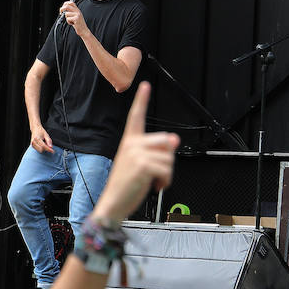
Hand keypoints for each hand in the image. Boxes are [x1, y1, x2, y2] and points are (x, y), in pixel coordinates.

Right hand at [29, 125, 54, 153]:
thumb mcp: (46, 135)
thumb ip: (48, 141)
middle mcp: (33, 142)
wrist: (35, 129)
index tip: (53, 151)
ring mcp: (32, 144)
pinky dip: (41, 148)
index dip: (48, 149)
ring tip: (44, 143)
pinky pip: (38, 150)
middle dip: (46, 149)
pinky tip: (41, 144)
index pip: (43, 146)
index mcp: (37, 138)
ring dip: (43, 149)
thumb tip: (51, 147)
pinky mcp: (32, 146)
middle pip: (41, 149)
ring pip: (40, 150)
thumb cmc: (40, 131)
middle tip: (48, 144)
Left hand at [60, 0, 89, 38]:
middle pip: (67, 6)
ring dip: (67, 19)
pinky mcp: (76, 19)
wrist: (84, 30)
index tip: (62, 8)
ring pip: (66, 14)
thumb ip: (71, 12)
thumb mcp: (75, 16)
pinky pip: (68, 19)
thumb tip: (63, 10)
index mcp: (77, 10)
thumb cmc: (78, 24)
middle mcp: (78, 11)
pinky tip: (72, 24)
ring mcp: (77, 15)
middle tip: (60, 12)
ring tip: (71, 21)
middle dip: (62, 9)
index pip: (71, 3)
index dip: (65, 4)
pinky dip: (68, 22)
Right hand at [92, 82, 178, 223]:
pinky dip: (165, 181)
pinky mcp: (143, 165)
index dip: (141, 100)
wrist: (113, 204)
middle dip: (167, 159)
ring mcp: (136, 154)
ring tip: (153, 181)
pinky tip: (155, 186)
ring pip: (169, 157)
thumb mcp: (142, 166)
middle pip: (165, 140)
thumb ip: (158, 151)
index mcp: (129, 142)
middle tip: (156, 172)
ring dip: (167, 174)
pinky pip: (167, 169)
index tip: (144, 85)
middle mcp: (132, 144)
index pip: (136, 117)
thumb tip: (175, 139)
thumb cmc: (125, 186)